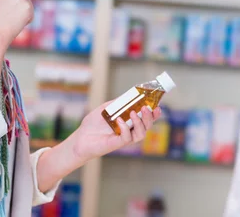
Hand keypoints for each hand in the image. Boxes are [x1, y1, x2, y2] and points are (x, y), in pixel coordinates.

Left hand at [34, 101, 161, 192]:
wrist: (81, 137)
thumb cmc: (94, 123)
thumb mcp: (107, 108)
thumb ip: (119, 102)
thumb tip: (131, 94)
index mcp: (129, 122)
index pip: (146, 118)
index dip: (154, 113)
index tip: (158, 106)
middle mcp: (130, 131)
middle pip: (147, 126)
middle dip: (150, 117)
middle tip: (147, 108)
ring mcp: (124, 138)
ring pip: (141, 134)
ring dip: (140, 123)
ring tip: (134, 113)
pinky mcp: (117, 144)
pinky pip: (127, 138)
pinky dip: (125, 129)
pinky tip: (120, 121)